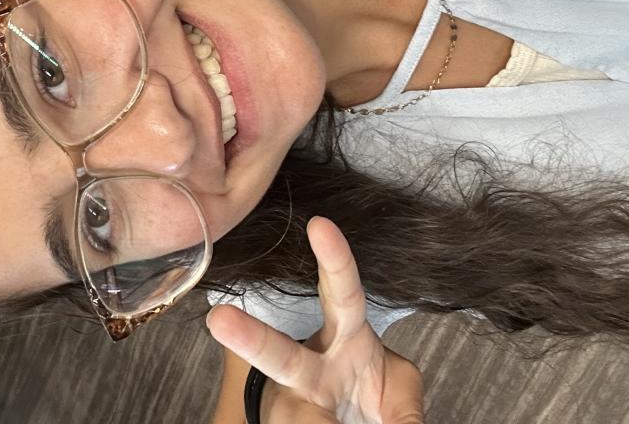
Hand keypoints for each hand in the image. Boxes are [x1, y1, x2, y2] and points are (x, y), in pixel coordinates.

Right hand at [207, 218, 423, 423]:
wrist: (343, 419)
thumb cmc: (367, 390)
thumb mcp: (398, 385)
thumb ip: (406, 405)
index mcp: (346, 337)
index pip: (342, 291)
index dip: (333, 258)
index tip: (320, 224)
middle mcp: (311, 368)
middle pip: (277, 353)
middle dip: (250, 338)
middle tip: (221, 320)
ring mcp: (295, 403)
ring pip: (291, 416)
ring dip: (300, 422)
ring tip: (303, 419)